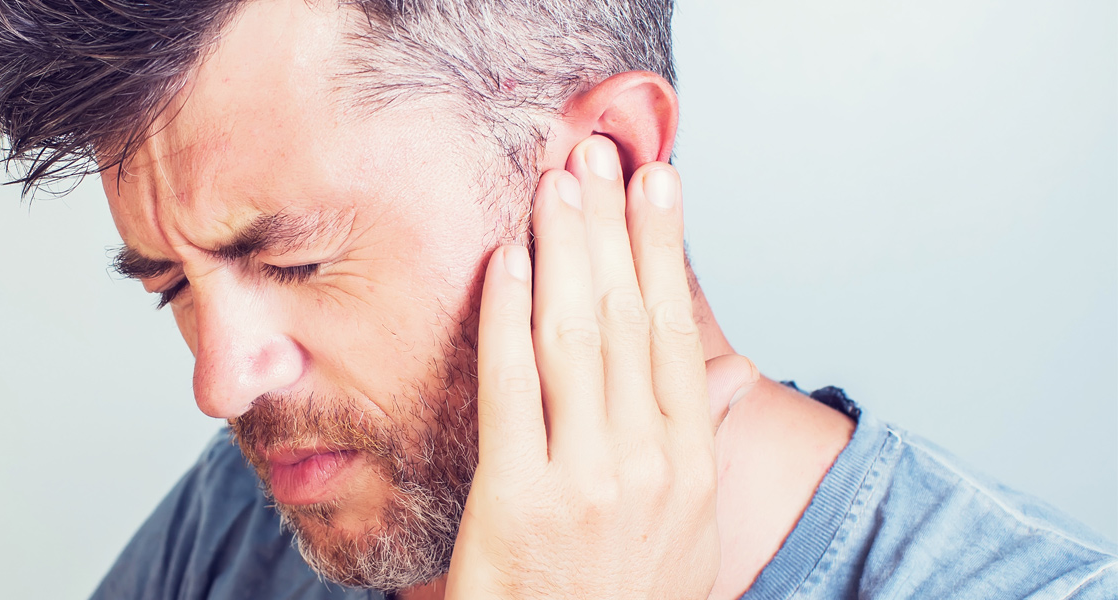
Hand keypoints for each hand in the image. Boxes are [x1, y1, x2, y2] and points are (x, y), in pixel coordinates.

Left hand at [445, 136, 758, 597]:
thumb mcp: (682, 532)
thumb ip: (686, 450)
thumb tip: (713, 376)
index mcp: (689, 468)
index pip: (675, 333)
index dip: (662, 250)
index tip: (658, 183)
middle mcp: (648, 465)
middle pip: (630, 318)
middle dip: (613, 226)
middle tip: (600, 153)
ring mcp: (587, 481)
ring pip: (578, 337)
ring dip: (565, 250)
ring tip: (557, 183)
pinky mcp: (521, 500)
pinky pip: (513, 388)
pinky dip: (509, 318)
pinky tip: (507, 264)